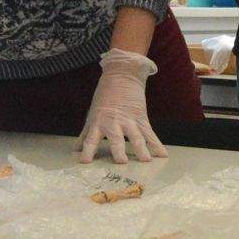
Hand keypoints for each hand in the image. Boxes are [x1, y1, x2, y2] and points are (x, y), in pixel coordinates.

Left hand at [78, 48, 166, 164]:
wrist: (122, 76)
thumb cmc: (105, 97)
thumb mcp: (93, 114)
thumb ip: (85, 134)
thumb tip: (76, 149)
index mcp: (98, 123)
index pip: (91, 140)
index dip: (87, 151)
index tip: (84, 162)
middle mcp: (113, 123)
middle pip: (116, 139)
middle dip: (118, 151)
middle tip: (122, 162)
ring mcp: (129, 121)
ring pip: (136, 137)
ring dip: (142, 149)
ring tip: (146, 160)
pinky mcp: (141, 118)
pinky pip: (149, 133)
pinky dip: (157, 144)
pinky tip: (162, 154)